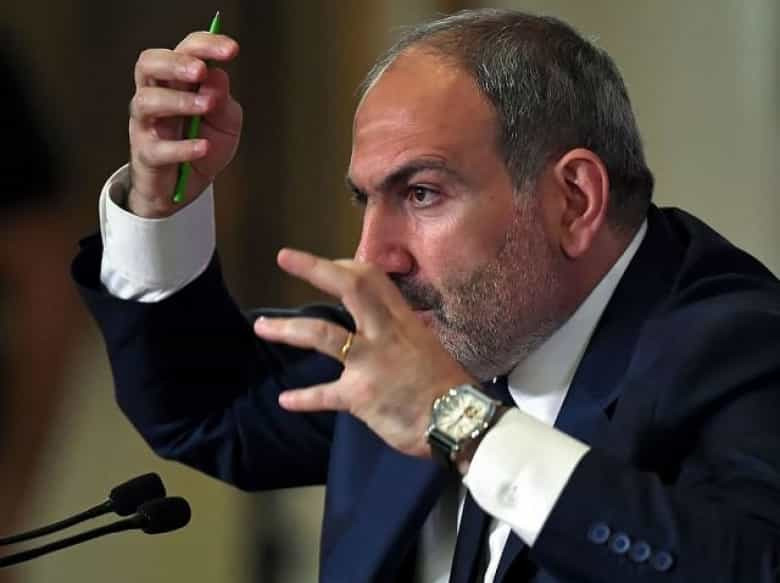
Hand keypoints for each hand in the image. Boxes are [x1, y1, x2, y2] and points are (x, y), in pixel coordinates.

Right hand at [128, 32, 241, 217]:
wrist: (185, 188)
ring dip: (178, 101)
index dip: (206, 45)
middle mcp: (156, 96)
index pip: (184, 51)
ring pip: (146, 101)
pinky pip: (158, 148)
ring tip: (205, 107)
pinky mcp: (147, 155)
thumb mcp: (225, 123)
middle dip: (175, 62)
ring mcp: (147, 125)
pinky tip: (203, 147)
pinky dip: (183, 147)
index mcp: (177, 82)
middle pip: (149, 64)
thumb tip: (217, 76)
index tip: (231, 50)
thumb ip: (223, 100)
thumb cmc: (203, 146)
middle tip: (201, 71)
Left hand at [253, 249, 475, 457]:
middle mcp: (383, 333)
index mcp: (401, 320)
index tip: (329, 265)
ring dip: (287, 330)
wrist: (458, 420)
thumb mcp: (426, 346)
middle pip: (348, 289)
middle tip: (285, 257)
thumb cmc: (447, 385)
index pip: (371, 278)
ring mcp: (369, 362)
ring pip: (321, 334)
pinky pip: (324, 395)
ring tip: (262, 327)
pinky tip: (286, 400)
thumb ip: (401, 333)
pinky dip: (303, 398)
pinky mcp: (359, 394)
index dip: (344, 266)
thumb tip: (385, 326)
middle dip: (314, 270)